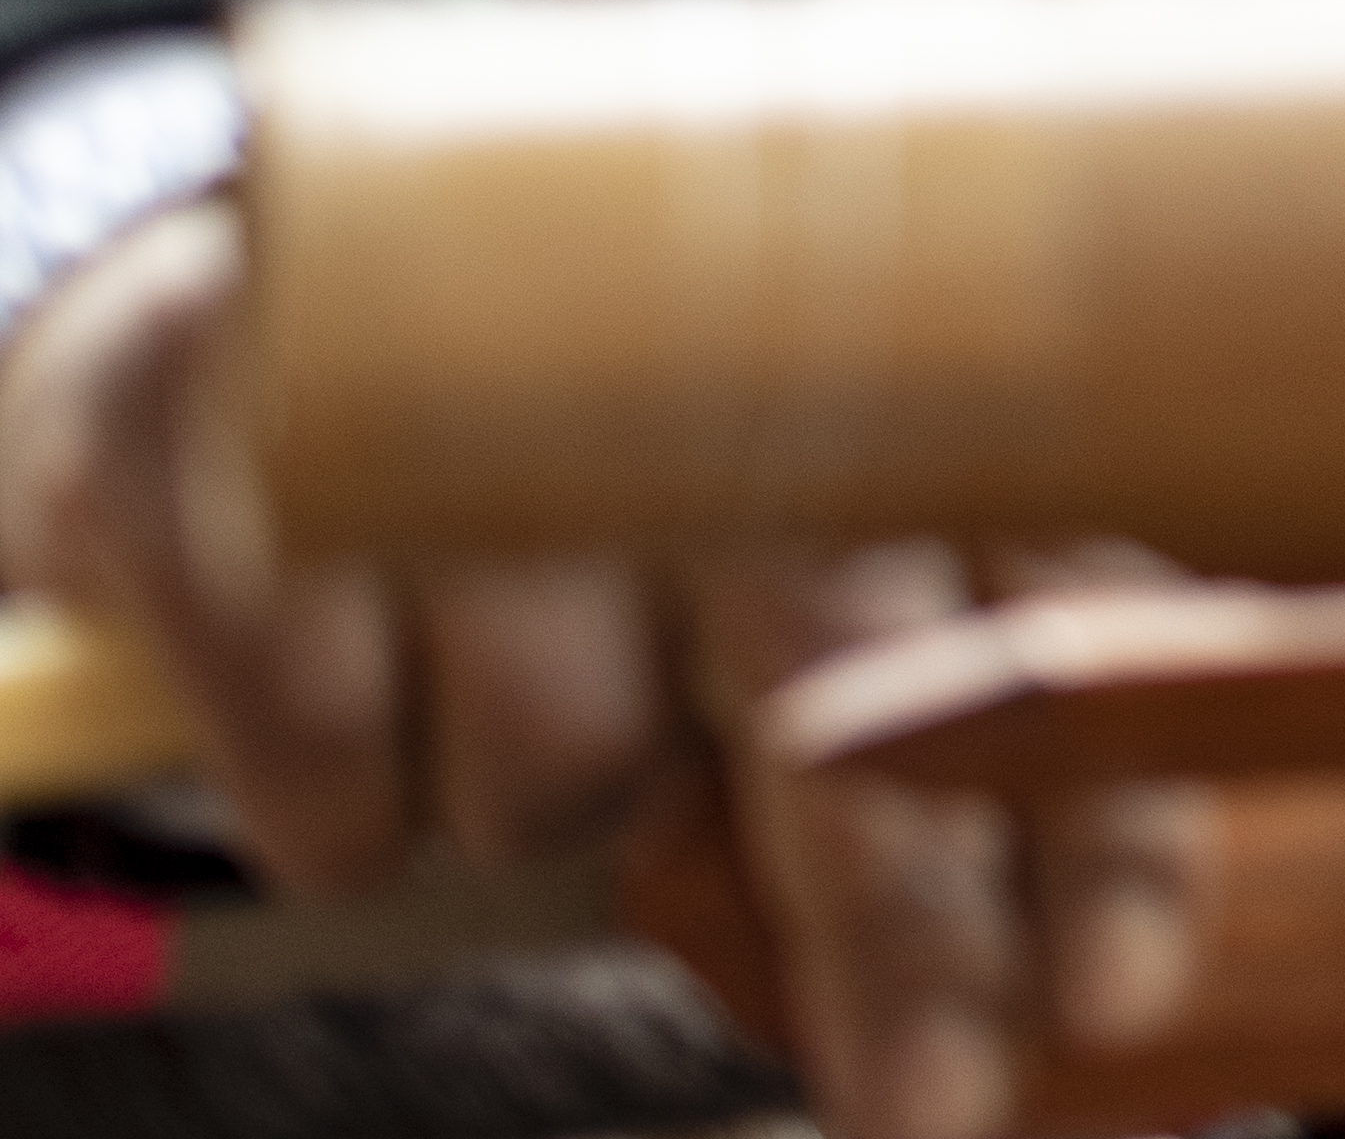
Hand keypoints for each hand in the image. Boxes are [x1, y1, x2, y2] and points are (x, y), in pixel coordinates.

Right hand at [0, 201, 1220, 1137]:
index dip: (1095, 810)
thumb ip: (940, 669)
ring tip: (521, 716)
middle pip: (844, 684)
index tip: (1110, 997)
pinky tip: (358, 714)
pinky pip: (315, 717)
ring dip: (549, 795)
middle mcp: (702, 322)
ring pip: (568, 752)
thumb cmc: (601, 443)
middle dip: (898, 926)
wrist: (286, 290)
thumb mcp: (799, 523)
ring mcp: (457, 357)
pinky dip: (337, 780)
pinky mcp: (229, 406)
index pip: (1050, 594)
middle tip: (924, 1102)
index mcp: (885, 342)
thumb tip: (1088, 935)